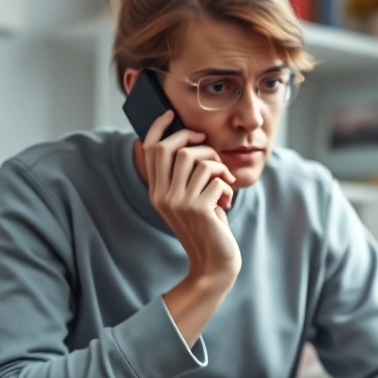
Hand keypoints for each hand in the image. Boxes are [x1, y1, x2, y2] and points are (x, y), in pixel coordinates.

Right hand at [141, 110, 240, 344]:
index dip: (158, 127)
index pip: (150, 150)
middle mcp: (162, 195)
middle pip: (173, 149)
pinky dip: (227, 185)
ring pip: (199, 161)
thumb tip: (194, 142)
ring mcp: (179, 202)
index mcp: (156, 192)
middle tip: (211, 151)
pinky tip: (227, 201)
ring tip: (224, 182)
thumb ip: (186, 175)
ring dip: (218, 167)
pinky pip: (216, 178)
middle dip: (197, 144)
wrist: (214, 263)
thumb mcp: (191, 199)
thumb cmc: (208, 227)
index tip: (172, 114)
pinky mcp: (198, 208)